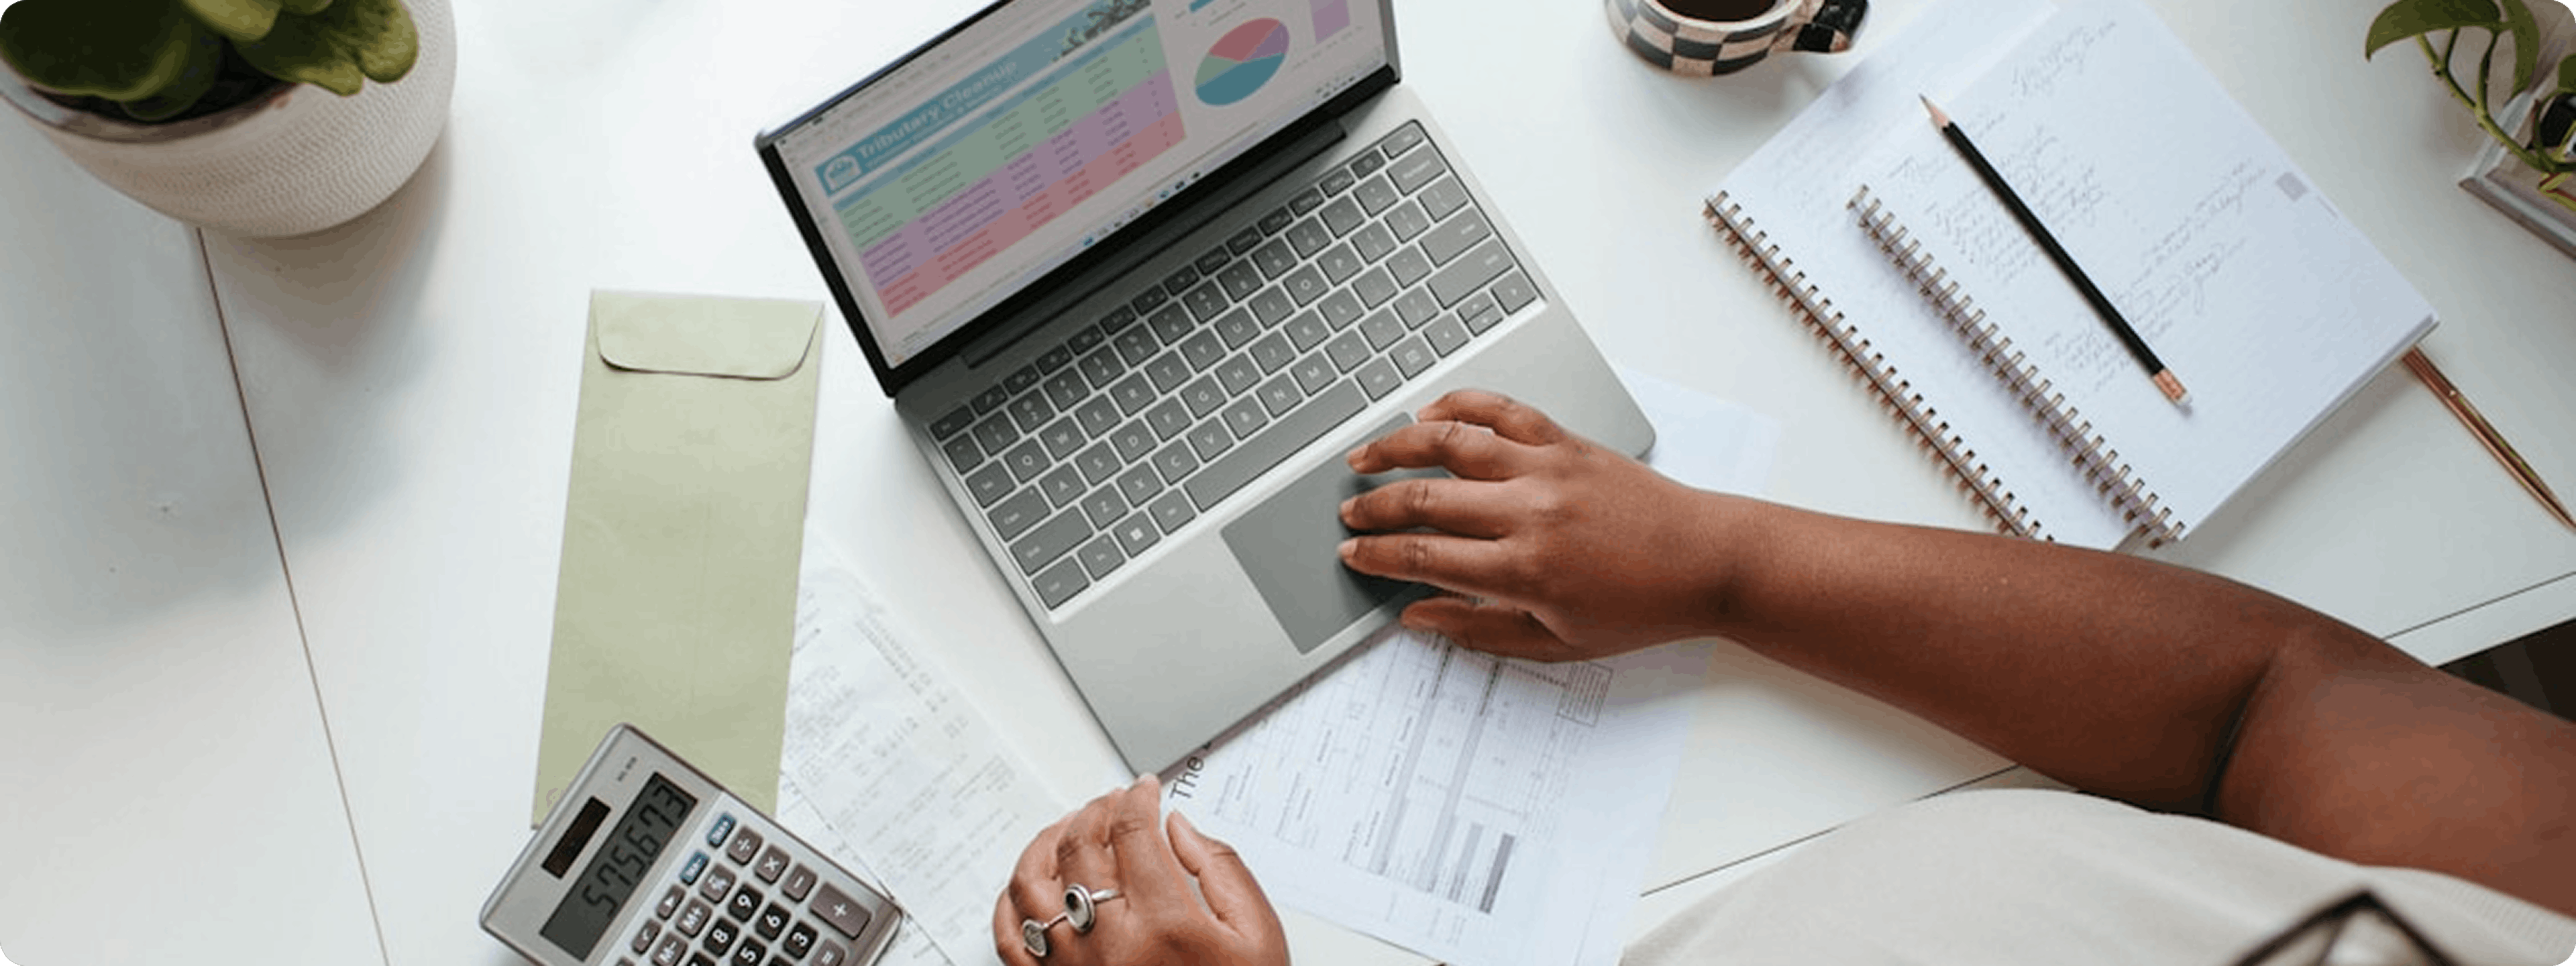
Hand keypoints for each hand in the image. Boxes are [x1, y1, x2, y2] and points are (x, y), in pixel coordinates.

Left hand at [993, 775, 1287, 965]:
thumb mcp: (1259, 937)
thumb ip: (1223, 871)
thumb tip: (1178, 827)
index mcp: (1165, 923)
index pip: (1134, 832)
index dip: (1137, 799)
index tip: (1145, 790)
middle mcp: (1110, 944)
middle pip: (1080, 847)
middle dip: (1095, 810)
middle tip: (1111, 802)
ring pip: (1032, 884)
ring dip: (1046, 843)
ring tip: (1067, 830)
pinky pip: (1009, 939)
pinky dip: (1011, 901)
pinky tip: (1029, 885)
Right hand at [1338, 389, 1729, 660]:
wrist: (1707, 561)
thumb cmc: (1640, 607)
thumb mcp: (1557, 644)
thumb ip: (1479, 630)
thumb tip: (1418, 615)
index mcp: (1524, 570)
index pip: (1423, 556)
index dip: (1377, 556)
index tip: (1352, 555)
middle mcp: (1529, 511)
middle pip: (1425, 498)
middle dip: (1374, 507)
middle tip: (1348, 515)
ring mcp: (1547, 468)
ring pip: (1451, 443)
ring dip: (1397, 446)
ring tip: (1364, 456)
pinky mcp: (1567, 441)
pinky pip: (1502, 410)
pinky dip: (1460, 405)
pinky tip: (1430, 414)